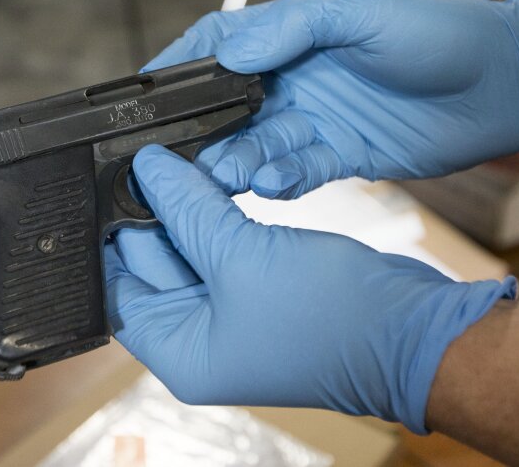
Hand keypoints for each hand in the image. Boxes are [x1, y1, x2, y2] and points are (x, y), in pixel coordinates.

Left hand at [105, 145, 515, 432]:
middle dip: (152, 217)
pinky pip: (228, 250)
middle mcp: (206, 339)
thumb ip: (189, 210)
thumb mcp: (242, 257)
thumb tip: (150, 171)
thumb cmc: (331, 321)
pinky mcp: (266, 291)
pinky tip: (216, 182)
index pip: (121, 292)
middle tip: (147, 165)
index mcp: (184, 353)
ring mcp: (238, 315)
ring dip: (190, 213)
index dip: (112, 239)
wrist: (409, 330)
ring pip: (195, 254)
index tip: (109, 187)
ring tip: (180, 164)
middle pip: (157, 269)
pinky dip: (221, 219)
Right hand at [144, 0, 518, 198]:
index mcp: (299, 34)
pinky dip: (280, 180)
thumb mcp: (364, 13)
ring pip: (260, 143)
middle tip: (184, 152)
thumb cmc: (440, 34)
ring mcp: (320, 119)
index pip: (224, 45)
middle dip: (206, 128)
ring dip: (240, 158)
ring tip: (230, 171)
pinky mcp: (342, 156)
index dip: (184, 66)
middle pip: (233, 104)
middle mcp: (301, 77)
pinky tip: (272, 183)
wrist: (503, 86)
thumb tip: (232, 52)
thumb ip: (294, 28)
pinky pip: (297, 172)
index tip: (149, 91)